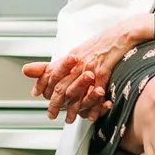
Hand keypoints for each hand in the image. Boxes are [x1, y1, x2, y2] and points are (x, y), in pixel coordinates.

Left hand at [22, 16, 151, 122]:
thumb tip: (34, 67)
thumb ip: (59, 63)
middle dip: (55, 103)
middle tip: (52, 115)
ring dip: (73, 108)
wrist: (120, 35)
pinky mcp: (104, 71)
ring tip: (70, 119)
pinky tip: (91, 115)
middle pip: (61, 85)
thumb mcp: (77, 50)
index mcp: (70, 57)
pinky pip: (97, 91)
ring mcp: (90, 67)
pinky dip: (94, 106)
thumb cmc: (100, 44)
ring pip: (77, 91)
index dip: (42, 84)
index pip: (50, 72)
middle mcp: (77, 63)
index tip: (37, 94)